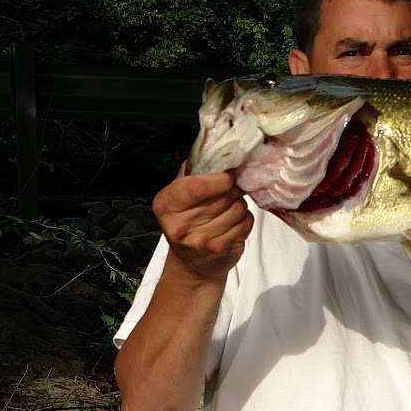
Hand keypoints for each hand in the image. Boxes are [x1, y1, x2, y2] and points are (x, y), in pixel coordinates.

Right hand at [152, 166, 253, 280]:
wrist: (192, 265)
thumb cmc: (188, 222)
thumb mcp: (179, 195)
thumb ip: (192, 171)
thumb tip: (216, 145)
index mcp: (166, 204)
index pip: (197, 186)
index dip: (219, 178)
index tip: (228, 176)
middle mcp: (179, 225)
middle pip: (223, 196)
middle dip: (233, 190)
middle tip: (229, 192)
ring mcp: (200, 240)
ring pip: (238, 208)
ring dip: (240, 205)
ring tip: (229, 210)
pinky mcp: (220, 250)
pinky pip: (245, 223)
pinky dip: (245, 220)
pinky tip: (234, 224)